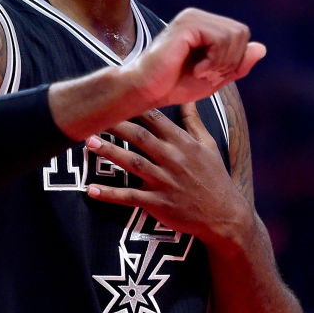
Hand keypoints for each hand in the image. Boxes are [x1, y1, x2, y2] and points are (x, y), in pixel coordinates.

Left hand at [84, 103, 251, 246]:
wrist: (224, 215)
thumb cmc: (214, 177)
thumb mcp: (208, 145)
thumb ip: (193, 121)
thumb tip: (187, 97)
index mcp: (182, 143)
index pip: (156, 119)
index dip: (135, 107)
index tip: (116, 97)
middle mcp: (172, 159)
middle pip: (140, 137)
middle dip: (116, 125)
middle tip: (92, 116)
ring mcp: (164, 181)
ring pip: (132, 163)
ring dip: (110, 152)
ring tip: (88, 143)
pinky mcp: (158, 203)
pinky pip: (130, 197)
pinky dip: (110, 194)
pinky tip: (91, 190)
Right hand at [123, 8, 265, 108]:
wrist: (145, 91)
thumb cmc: (173, 85)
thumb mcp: (215, 78)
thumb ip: (238, 64)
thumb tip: (262, 48)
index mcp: (205, 26)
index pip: (241, 35)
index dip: (236, 60)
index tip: (214, 75)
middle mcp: (198, 17)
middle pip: (241, 32)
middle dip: (232, 60)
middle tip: (209, 75)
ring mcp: (191, 18)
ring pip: (234, 35)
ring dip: (222, 62)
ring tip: (201, 73)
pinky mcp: (187, 25)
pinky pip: (220, 38)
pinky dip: (214, 60)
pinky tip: (196, 70)